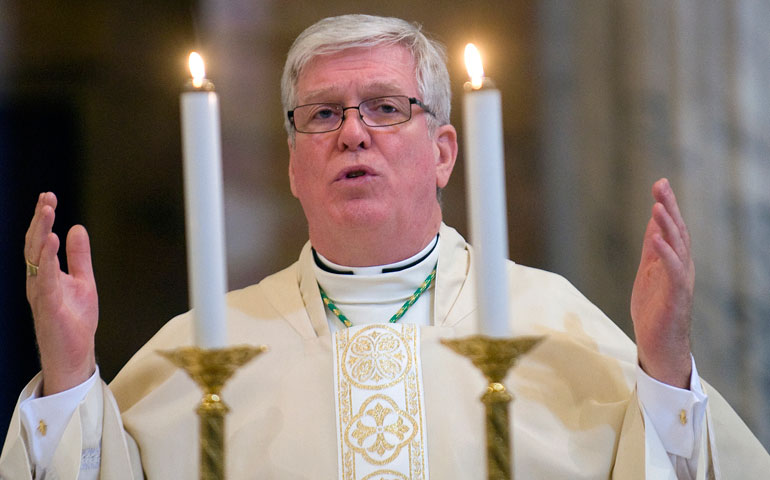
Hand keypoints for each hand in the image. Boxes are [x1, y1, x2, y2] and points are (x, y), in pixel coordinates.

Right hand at [24, 192, 97, 395]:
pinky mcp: (49, 306)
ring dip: (41, 233)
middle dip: (40, 220)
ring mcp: (41, 293)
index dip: (42, 219)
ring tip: (48, 212)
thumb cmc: (74, 321)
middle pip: (35, 245)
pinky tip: (51, 242)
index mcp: (45, 274)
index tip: (47, 197)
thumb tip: (77, 228)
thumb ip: (78, 256)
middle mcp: (38, 281)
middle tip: (46, 198)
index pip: (40, 241)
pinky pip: (46, 279)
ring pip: (36, 258)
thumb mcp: (83, 281)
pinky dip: (48, 259)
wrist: (73, 355)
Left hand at [631, 179, 694, 388]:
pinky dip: (665, 253)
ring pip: (678, 247)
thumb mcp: (648, 272)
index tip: (659, 183)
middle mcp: (680, 267)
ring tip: (657, 206)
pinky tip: (655, 238)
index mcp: (672, 261)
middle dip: (669, 207)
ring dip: (668, 225)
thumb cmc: (655, 310)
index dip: (666, 205)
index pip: (671, 228)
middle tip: (660, 184)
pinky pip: (673, 270)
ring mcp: (680, 281)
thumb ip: (651, 249)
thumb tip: (652, 224)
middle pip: (677, 231)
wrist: (660, 345)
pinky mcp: (676, 295)